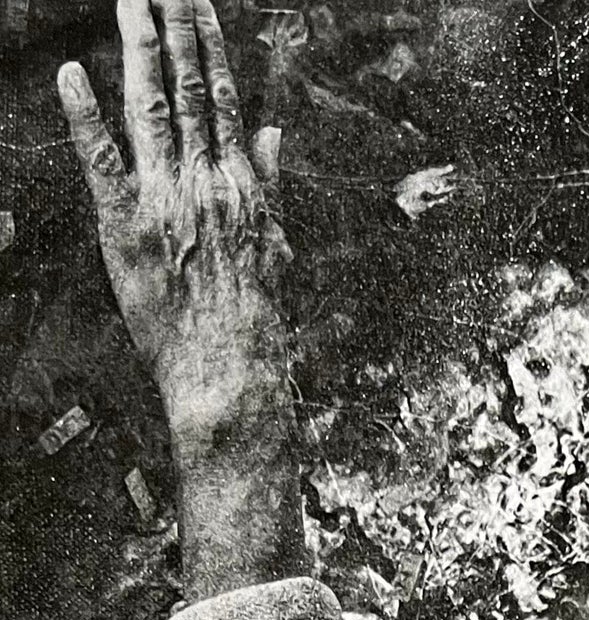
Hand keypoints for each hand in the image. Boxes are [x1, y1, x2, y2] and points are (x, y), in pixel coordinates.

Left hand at [57, 0, 290, 448]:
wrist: (232, 373)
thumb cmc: (256, 321)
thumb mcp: (275, 247)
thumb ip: (267, 185)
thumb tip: (272, 133)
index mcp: (239, 186)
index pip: (222, 98)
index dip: (207, 44)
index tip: (196, 0)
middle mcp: (203, 182)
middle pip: (187, 89)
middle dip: (174, 27)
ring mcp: (164, 201)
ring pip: (151, 109)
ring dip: (139, 50)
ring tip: (130, 2)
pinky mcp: (125, 228)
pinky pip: (103, 163)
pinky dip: (86, 117)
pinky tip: (73, 75)